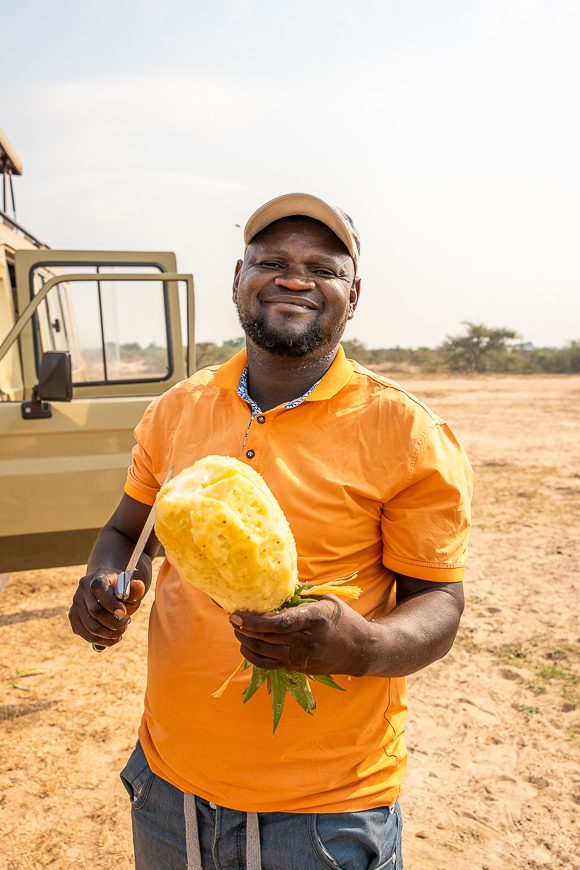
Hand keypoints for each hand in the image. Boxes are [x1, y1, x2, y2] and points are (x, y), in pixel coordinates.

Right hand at [68, 569, 145, 646]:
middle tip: (127, 622)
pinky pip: (87, 635)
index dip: (112, 604)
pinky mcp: (74, 619)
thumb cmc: (121, 588)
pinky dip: (102, 640)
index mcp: (97, 577)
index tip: (124, 612)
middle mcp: (82, 590)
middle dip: (114, 622)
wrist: (107, 587)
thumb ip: (136, 588)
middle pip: (95, 612)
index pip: (99, 589)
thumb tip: (139, 586)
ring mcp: (76, 605)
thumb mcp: (130, 585)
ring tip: (122, 630)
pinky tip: (114, 637)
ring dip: (110, 634)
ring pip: (91, 627)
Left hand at [230, 596, 373, 675]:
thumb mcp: (327, 599)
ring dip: (246, 640)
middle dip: (245, 628)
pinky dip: (253, 656)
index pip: (280, 623)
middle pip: (267, 637)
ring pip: (264, 651)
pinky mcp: (298, 668)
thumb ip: (302, 592)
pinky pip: (268, 664)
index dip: (256, 620)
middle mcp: (307, 640)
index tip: (239, 613)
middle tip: (233, 617)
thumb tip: (276, 581)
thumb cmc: (343, 619)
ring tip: (237, 628)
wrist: (361, 650)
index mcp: (315, 618)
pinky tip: (245, 646)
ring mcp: (302, 657)